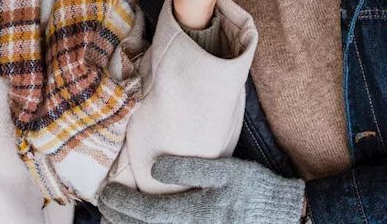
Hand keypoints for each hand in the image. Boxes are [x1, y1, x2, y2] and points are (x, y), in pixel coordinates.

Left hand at [98, 155, 304, 223]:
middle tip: (103, 204)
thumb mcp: (226, 171)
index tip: (105, 193)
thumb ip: (188, 169)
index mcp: (192, 216)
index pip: (144, 213)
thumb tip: (154, 169)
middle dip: (119, 219)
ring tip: (115, 218)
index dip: (121, 204)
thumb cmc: (255, 190)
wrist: (283, 216)